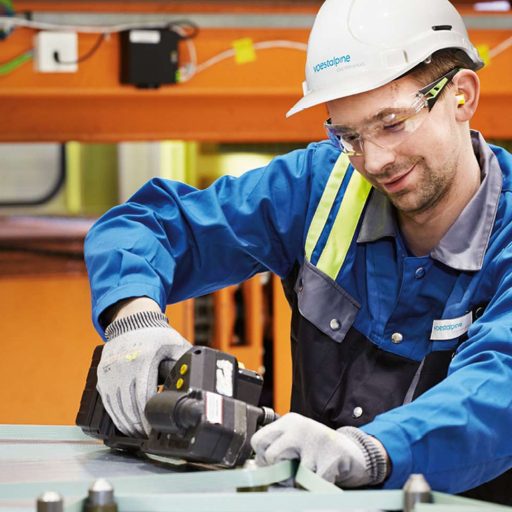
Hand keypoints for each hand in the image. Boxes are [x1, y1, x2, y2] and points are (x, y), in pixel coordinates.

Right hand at [97, 310, 191, 436]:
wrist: (132, 320)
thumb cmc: (155, 334)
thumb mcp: (174, 343)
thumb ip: (185, 359)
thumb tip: (200, 373)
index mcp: (144, 360)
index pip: (143, 396)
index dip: (147, 417)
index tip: (152, 430)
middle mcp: (124, 367)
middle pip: (128, 405)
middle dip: (137, 425)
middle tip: (145, 436)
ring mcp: (110, 371)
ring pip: (115, 406)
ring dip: (125, 423)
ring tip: (135, 433)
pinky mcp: (102, 374)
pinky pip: (106, 400)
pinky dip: (113, 414)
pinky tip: (122, 422)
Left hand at [250, 412, 387, 486]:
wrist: (355, 452)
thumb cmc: (320, 450)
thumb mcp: (297, 443)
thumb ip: (278, 451)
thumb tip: (256, 472)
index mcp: (289, 422)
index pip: (258, 440)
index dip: (262, 459)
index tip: (273, 465)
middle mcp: (300, 428)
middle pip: (271, 457)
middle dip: (279, 472)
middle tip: (292, 472)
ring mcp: (316, 442)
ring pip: (292, 475)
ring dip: (299, 483)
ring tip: (310, 474)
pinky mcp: (331, 458)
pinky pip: (312, 485)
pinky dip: (316, 487)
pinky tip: (324, 477)